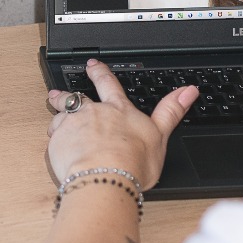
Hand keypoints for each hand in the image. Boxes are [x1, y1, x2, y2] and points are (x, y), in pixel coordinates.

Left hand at [45, 59, 197, 187]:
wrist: (105, 178)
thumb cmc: (133, 161)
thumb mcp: (160, 134)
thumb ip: (171, 111)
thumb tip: (189, 90)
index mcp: (117, 110)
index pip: (107, 84)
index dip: (99, 72)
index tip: (92, 64)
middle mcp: (93, 113)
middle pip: (76, 98)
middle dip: (67, 94)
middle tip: (57, 92)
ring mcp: (73, 126)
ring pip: (61, 116)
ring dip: (57, 115)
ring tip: (54, 118)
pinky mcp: (58, 143)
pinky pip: (54, 138)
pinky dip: (55, 141)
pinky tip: (57, 147)